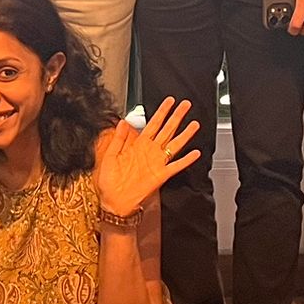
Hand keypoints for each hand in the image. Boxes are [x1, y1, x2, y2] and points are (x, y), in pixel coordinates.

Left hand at [92, 97, 199, 220]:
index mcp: (137, 145)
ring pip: (174, 145)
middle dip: (176, 117)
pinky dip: (186, 160)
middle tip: (186, 105)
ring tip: (194, 124)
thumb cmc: (109, 181)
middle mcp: (150, 152)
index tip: (169, 101)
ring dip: (185, 134)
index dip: (162, 112)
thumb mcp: (109, 156)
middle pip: (167, 130)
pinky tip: (194, 153)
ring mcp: (157, 163)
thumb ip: (118, 139)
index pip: (153, 124)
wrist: (114, 202)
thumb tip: (123, 121)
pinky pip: (176, 166)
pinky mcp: (161, 176)